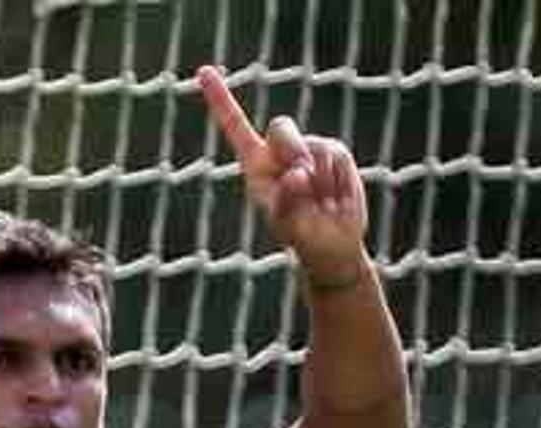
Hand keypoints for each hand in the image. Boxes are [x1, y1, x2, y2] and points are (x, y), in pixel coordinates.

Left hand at [198, 65, 368, 283]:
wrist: (331, 243)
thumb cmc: (299, 233)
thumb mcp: (285, 222)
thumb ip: (286, 199)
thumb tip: (299, 174)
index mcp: (256, 163)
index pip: (235, 126)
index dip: (220, 99)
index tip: (204, 71)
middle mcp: (279, 150)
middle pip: (281, 127)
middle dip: (292, 150)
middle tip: (302, 181)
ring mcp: (308, 147)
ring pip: (313, 146)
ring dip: (319, 180)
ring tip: (320, 202)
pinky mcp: (334, 152)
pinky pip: (336, 157)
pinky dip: (337, 181)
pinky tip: (334, 196)